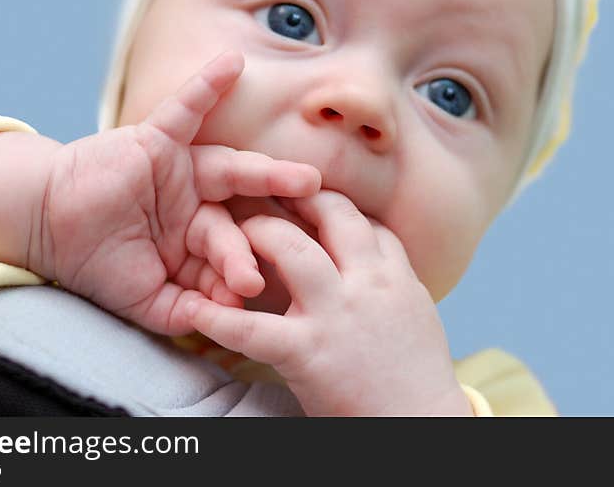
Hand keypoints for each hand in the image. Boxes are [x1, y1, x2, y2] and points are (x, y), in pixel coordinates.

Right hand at [30, 52, 320, 335]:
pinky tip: (233, 64)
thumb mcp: (149, 301)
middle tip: (303, 235)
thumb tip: (233, 318)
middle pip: (244, 214)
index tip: (251, 292)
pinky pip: (184, 109)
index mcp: (199, 241)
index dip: (241, 272)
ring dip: (267, 172)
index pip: (233, 256)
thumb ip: (189, 312)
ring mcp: (181, 171)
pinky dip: (206, 86)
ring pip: (231, 168)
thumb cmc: (97, 265)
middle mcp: (198, 203)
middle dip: (271, 226)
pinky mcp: (156, 140)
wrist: (46, 228)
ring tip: (306, 179)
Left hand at [185, 190, 472, 415]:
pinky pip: (253, 328)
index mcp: (394, 274)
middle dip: (298, 196)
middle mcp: (369, 282)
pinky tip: (193, 310)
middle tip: (267, 191)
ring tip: (233, 232)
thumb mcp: (415, 309)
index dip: (330, 203)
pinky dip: (218, 319)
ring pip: (293, 250)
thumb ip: (391, 275)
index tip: (306, 196)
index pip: (363, 220)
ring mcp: (337, 314)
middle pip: (333, 214)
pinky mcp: (308, 351)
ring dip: (260, 234)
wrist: (419, 423)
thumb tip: (372, 248)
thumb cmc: (416, 373)